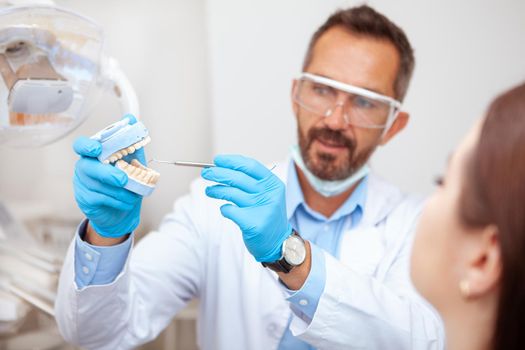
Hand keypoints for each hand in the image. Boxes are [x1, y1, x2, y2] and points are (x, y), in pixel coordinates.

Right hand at [72, 122, 144, 237]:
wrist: (124, 210)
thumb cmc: (126, 182)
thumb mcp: (133, 160)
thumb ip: (131, 141)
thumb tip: (130, 119)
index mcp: (94, 154)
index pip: (81, 145)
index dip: (86, 146)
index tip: (97, 149)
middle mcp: (84, 166)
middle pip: (88, 167)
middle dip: (107, 174)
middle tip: (123, 180)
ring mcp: (82, 184)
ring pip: (97, 185)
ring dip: (119, 191)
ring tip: (134, 194)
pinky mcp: (85, 200)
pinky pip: (100, 199)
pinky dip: (117, 200)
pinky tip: (126, 201)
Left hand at [202, 155, 291, 261]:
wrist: (277, 242)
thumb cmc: (266, 214)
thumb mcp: (265, 193)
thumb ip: (249, 181)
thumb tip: (222, 168)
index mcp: (273, 183)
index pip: (250, 166)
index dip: (231, 161)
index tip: (217, 160)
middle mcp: (269, 194)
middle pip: (238, 177)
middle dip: (218, 173)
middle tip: (206, 173)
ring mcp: (261, 209)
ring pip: (231, 193)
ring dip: (216, 190)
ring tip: (209, 191)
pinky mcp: (252, 223)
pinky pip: (229, 210)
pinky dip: (224, 208)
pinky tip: (225, 209)